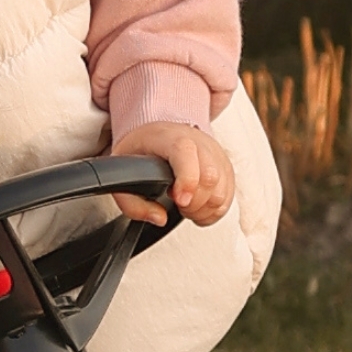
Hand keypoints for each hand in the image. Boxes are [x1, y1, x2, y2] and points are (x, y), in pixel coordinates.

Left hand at [110, 122, 235, 226]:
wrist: (160, 133)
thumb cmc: (142, 149)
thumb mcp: (123, 170)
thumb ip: (131, 202)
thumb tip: (158, 218)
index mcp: (170, 138)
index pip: (186, 154)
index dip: (187, 181)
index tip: (179, 201)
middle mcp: (199, 143)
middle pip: (210, 178)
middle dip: (192, 203)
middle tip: (177, 203)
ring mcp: (215, 155)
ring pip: (221, 192)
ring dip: (202, 209)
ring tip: (185, 205)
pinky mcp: (225, 168)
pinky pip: (228, 198)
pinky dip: (213, 211)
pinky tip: (197, 207)